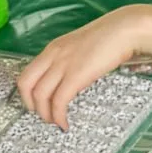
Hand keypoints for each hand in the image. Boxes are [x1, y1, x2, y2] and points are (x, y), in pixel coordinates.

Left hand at [16, 10, 149, 128]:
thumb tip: (68, 77)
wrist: (125, 29)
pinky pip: (59, 101)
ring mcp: (63, 65)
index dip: (27, 93)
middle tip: (43, 115)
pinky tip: (65, 123)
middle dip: (30, 105)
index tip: (37, 104)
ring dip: (45, 114)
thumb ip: (70, 59)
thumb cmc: (110, 37)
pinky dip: (59, 116)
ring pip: (40, 96)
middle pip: (26, 84)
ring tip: (56, 122)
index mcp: (53, 48)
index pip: (27, 73)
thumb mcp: (81, 46)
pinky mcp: (76, 76)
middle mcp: (53, 55)